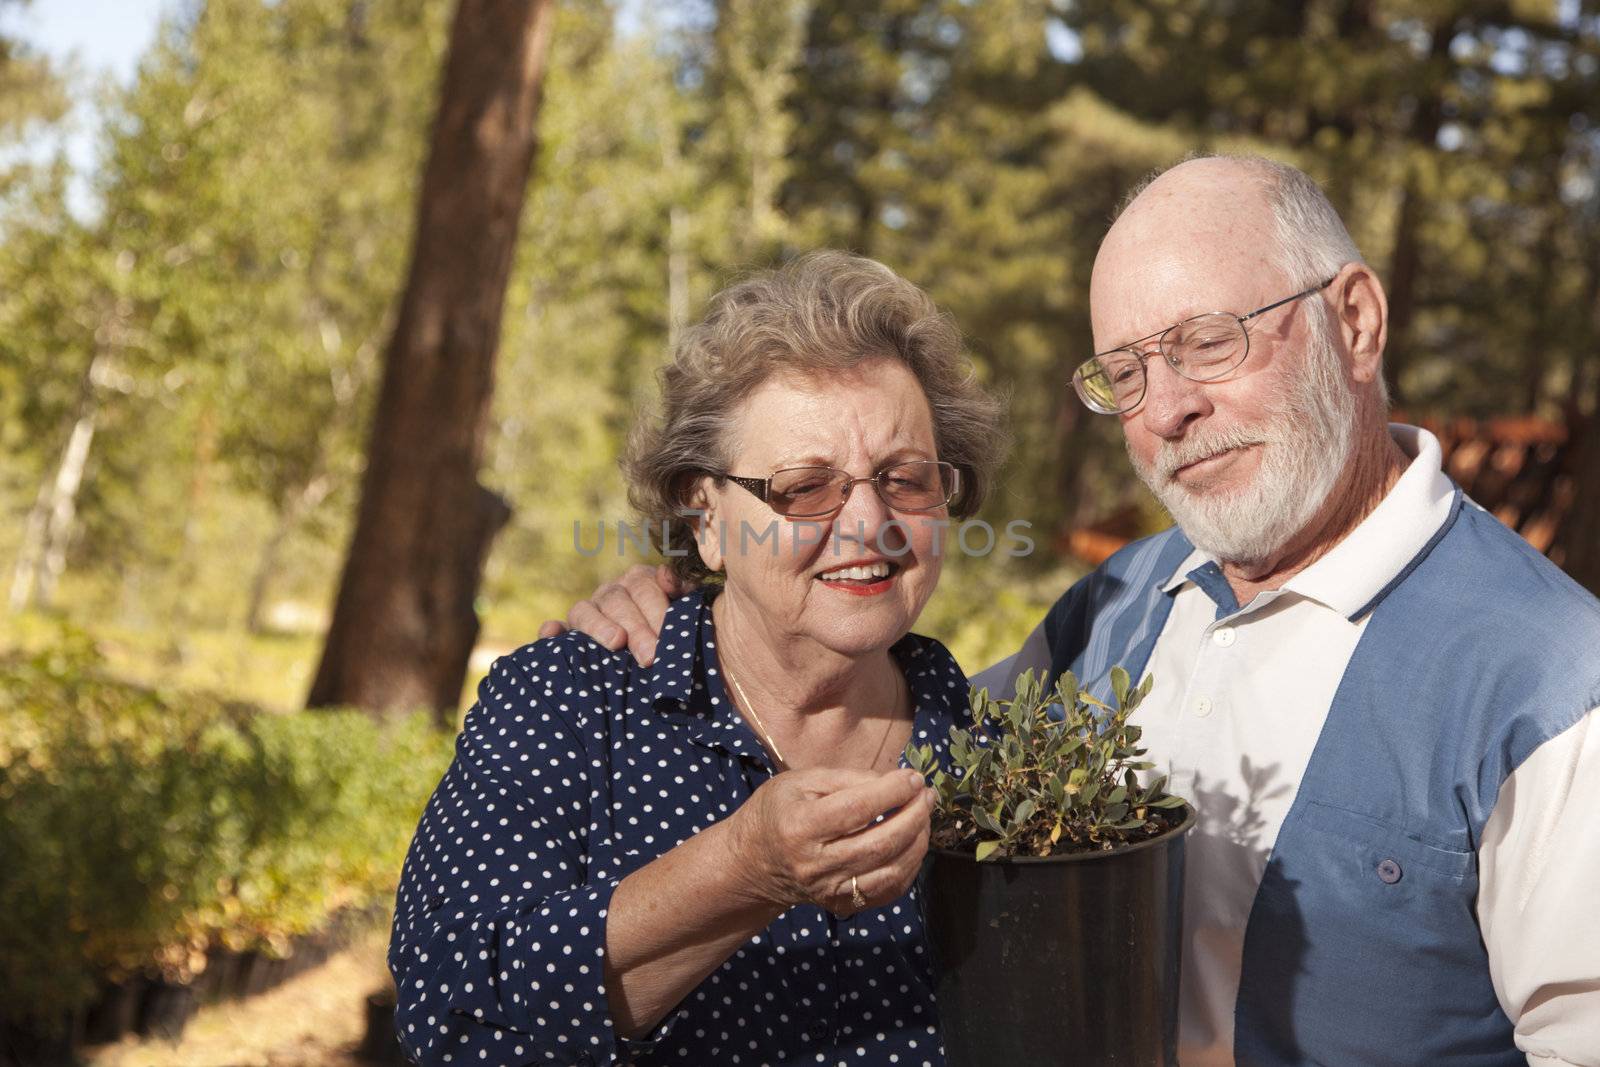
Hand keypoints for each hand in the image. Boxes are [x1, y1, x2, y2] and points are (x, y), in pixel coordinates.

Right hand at [537, 564, 689, 665]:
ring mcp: (587, 612)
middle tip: (651, 657)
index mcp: (639, 582)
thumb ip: (681, 591)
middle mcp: (611, 593)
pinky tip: (550, 633)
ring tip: (616, 643)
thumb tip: (667, 576)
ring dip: (599, 627)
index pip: (644, 586)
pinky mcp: (567, 633)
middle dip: (636, 628)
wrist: (656, 662)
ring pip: (584, 610)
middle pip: (617, 601)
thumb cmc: (674, 635)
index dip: (656, 611)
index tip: (667, 636)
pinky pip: (555, 629)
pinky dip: (552, 630)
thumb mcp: (683, 611)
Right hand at [727, 767, 935, 915]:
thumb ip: (848, 779)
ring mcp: (830, 890)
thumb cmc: (777, 811)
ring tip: (924, 816)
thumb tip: (897, 782)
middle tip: (927, 795)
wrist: (752, 862)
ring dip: (918, 841)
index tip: (913, 777)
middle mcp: (815, 864)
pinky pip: (889, 891)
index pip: (856, 809)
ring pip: (891, 871)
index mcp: (800, 827)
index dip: (892, 792)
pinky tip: (913, 843)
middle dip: (914, 816)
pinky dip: (910, 866)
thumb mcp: (801, 781)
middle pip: (880, 843)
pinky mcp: (842, 905)